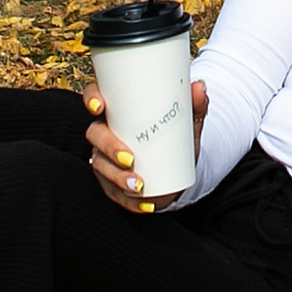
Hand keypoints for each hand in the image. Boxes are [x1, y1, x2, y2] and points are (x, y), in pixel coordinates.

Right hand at [84, 79, 209, 211]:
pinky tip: (144, 204)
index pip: (96, 97)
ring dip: (117, 177)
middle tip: (129, 158)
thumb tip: (199, 87)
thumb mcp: (187, 122)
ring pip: (100, 165)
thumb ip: (194, 105)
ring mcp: (106, 158)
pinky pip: (114, 192)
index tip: (100, 106)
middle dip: (109, 147)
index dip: (92, 98)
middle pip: (95, 134)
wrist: (180, 167)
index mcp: (118, 111)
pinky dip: (129, 200)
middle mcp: (106, 132)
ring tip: (139, 184)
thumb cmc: (176, 136)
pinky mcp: (112, 182)